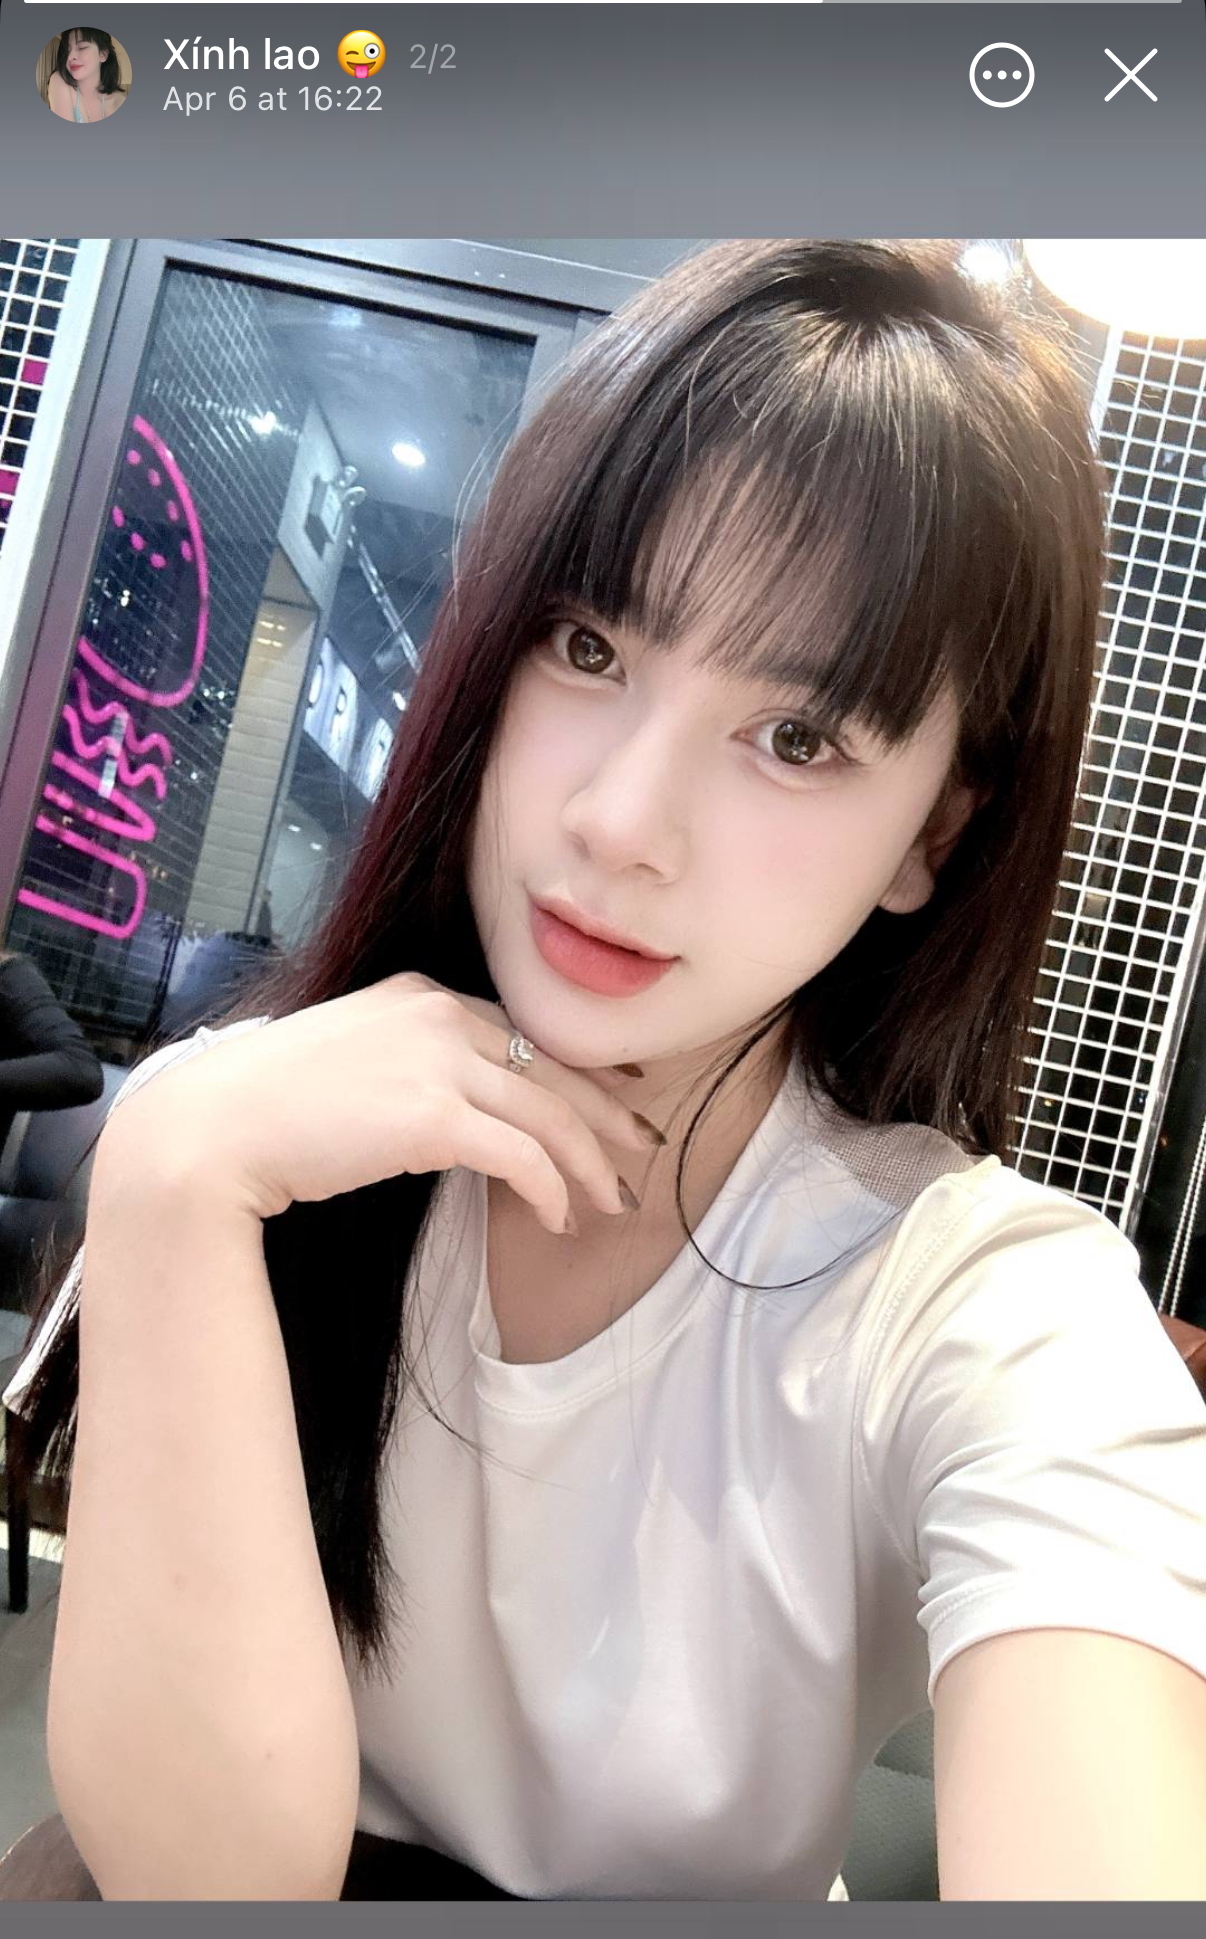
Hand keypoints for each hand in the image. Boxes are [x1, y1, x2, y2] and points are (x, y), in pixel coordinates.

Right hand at [106, 972, 661, 1232]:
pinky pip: (523, 1156)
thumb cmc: (265, 1108)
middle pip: (555, 1067)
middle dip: (607, 1117)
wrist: (213, 1130)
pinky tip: (559, 1218)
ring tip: (609, 1202)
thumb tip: (449, 1112)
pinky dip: (552, 1190)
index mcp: (419, 993)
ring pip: (551, 1113)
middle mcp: (438, 1013)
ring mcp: (439, 1060)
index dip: (578, 1070)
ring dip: (589, 1165)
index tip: (614, 1097)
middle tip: (639, 1155)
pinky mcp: (433, 1116)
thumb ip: (405, 1064)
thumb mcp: (347, 1059)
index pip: (523, 1030)